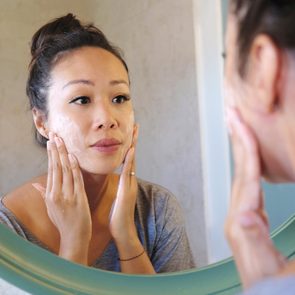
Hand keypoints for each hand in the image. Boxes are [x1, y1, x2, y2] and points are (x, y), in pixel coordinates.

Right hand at [32, 132, 91, 263]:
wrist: (74, 237)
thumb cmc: (63, 222)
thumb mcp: (50, 209)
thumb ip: (44, 194)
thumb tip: (35, 184)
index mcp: (50, 195)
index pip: (51, 171)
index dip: (51, 156)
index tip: (51, 143)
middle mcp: (56, 194)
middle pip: (56, 168)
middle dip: (55, 151)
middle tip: (55, 136)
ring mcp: (68, 196)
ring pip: (65, 171)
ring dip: (63, 155)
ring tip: (62, 141)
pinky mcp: (79, 199)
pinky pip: (76, 180)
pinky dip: (74, 168)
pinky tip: (72, 157)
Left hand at [109, 125, 138, 243]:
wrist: (123, 231)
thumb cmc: (117, 216)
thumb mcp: (117, 197)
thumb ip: (119, 187)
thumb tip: (119, 179)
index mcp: (126, 181)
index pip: (128, 159)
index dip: (129, 146)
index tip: (129, 133)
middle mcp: (130, 180)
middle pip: (133, 156)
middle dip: (134, 141)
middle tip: (136, 125)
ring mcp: (130, 184)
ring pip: (132, 161)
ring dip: (133, 146)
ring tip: (135, 132)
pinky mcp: (127, 190)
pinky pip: (128, 173)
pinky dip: (130, 161)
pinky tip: (131, 150)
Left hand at [224, 108, 285, 288]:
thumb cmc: (276, 283)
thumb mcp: (284, 268)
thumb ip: (265, 236)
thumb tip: (249, 216)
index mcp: (244, 220)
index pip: (247, 176)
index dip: (246, 148)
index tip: (240, 123)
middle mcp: (238, 214)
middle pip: (239, 169)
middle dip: (237, 139)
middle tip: (231, 113)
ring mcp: (242, 215)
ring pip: (241, 175)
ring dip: (241, 149)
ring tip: (238, 125)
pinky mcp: (249, 218)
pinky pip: (247, 185)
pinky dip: (248, 166)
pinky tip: (250, 156)